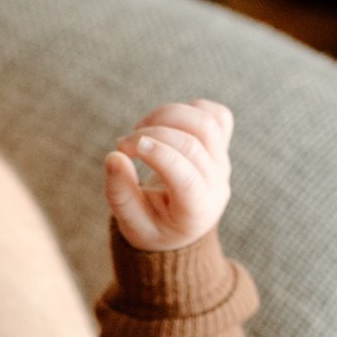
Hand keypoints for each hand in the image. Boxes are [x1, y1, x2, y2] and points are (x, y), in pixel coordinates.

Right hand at [104, 99, 234, 252]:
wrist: (180, 226)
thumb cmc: (153, 226)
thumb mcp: (130, 222)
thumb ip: (119, 195)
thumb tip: (113, 157)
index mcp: (196, 211)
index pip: (187, 178)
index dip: (159, 156)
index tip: (124, 148)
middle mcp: (216, 184)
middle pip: (193, 144)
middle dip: (153, 134)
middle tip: (122, 144)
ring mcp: (222, 161)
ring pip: (207, 123)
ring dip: (169, 116)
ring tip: (142, 130)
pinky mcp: (222, 144)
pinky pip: (217, 115)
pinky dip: (190, 110)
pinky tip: (166, 124)